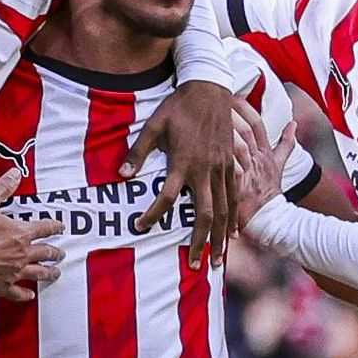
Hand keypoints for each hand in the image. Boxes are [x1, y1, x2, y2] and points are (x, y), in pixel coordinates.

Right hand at [0, 169, 65, 300]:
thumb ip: (3, 188)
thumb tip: (15, 173)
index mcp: (21, 233)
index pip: (45, 228)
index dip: (55, 226)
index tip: (61, 227)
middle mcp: (22, 254)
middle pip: (45, 253)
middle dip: (55, 252)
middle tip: (61, 254)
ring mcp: (14, 272)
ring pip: (37, 274)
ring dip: (48, 273)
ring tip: (56, 273)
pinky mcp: (2, 287)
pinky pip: (18, 292)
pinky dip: (25, 294)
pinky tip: (30, 295)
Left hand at [129, 80, 271, 259]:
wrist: (210, 90)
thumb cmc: (178, 107)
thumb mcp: (153, 125)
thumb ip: (138, 152)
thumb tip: (122, 175)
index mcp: (184, 162)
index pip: (167, 197)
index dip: (152, 215)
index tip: (139, 226)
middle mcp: (206, 170)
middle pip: (205, 215)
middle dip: (200, 243)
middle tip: (195, 266)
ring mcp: (223, 169)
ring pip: (224, 211)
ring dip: (221, 238)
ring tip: (219, 261)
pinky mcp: (233, 166)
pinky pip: (236, 197)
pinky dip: (235, 218)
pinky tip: (234, 234)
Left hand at [223, 90, 290, 232]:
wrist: (269, 219)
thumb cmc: (269, 192)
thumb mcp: (280, 166)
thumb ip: (286, 144)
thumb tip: (293, 123)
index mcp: (264, 153)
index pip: (257, 124)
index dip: (246, 108)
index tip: (234, 96)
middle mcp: (256, 158)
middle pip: (245, 129)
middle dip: (233, 112)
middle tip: (218, 98)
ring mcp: (247, 170)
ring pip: (238, 143)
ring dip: (226, 127)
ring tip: (209, 113)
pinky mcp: (237, 183)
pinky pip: (229, 164)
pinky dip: (221, 153)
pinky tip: (207, 140)